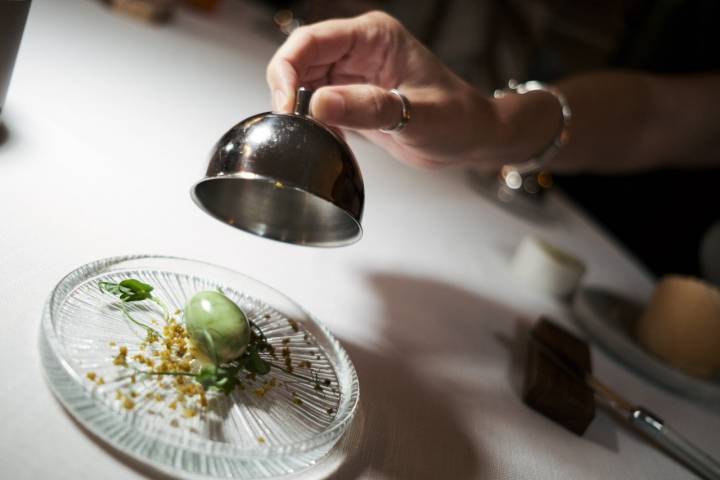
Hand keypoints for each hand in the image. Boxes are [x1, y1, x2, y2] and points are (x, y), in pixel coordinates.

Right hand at [266, 11, 503, 168]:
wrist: (470, 138)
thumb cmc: (457, 118)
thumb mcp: (416, 115)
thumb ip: (368, 108)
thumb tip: (317, 103)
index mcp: (374, 37)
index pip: (313, 40)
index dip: (289, 68)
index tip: (285, 104)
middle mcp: (358, 50)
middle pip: (300, 59)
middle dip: (287, 90)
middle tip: (289, 124)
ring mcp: (353, 75)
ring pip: (303, 83)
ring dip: (297, 108)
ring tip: (307, 135)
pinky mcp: (351, 99)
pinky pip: (316, 105)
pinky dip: (312, 123)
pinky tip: (324, 140)